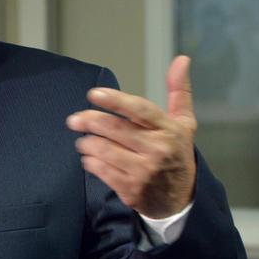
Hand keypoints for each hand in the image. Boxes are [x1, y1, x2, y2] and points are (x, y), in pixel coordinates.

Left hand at [66, 55, 196, 218]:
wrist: (181, 199)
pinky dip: (90, 162)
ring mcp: (143, 171)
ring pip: (104, 150)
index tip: (94, 94)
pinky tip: (88, 157)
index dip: (116, 100)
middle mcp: (157, 149)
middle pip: (116, 129)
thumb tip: (181, 59)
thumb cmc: (177, 153)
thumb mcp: (184, 123)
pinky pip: (101, 170)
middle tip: (74, 119)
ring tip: (83, 139)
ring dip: (87, 143)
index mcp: (169, 130)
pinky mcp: (131, 189)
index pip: (140, 110)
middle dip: (90, 121)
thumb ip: (179, 91)